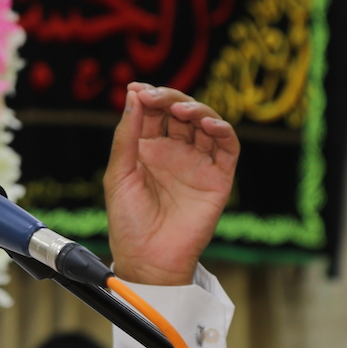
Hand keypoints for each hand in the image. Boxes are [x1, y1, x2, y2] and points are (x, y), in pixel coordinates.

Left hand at [104, 82, 239, 284]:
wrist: (148, 259)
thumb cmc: (128, 223)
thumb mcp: (119, 175)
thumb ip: (126, 136)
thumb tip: (133, 95)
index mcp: (147, 150)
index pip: (152, 113)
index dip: (147, 97)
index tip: (137, 88)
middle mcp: (174, 152)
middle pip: (179, 112)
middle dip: (169, 99)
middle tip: (156, 96)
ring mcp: (197, 162)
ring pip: (204, 123)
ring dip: (195, 110)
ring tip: (181, 111)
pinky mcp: (218, 177)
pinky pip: (227, 147)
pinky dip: (222, 131)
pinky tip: (208, 125)